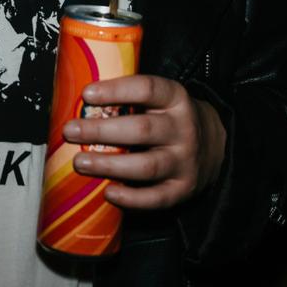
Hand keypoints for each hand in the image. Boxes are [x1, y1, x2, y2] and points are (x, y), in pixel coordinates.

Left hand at [62, 74, 227, 210]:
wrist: (215, 146)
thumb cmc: (170, 118)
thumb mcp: (161, 99)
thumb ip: (130, 100)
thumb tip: (79, 103)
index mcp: (176, 99)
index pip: (147, 88)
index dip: (116, 90)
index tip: (87, 94)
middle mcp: (183, 129)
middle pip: (142, 129)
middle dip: (101, 131)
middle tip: (70, 131)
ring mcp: (185, 161)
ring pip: (147, 166)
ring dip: (110, 165)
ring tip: (80, 163)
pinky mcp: (183, 189)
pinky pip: (156, 198)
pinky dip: (131, 198)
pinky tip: (108, 193)